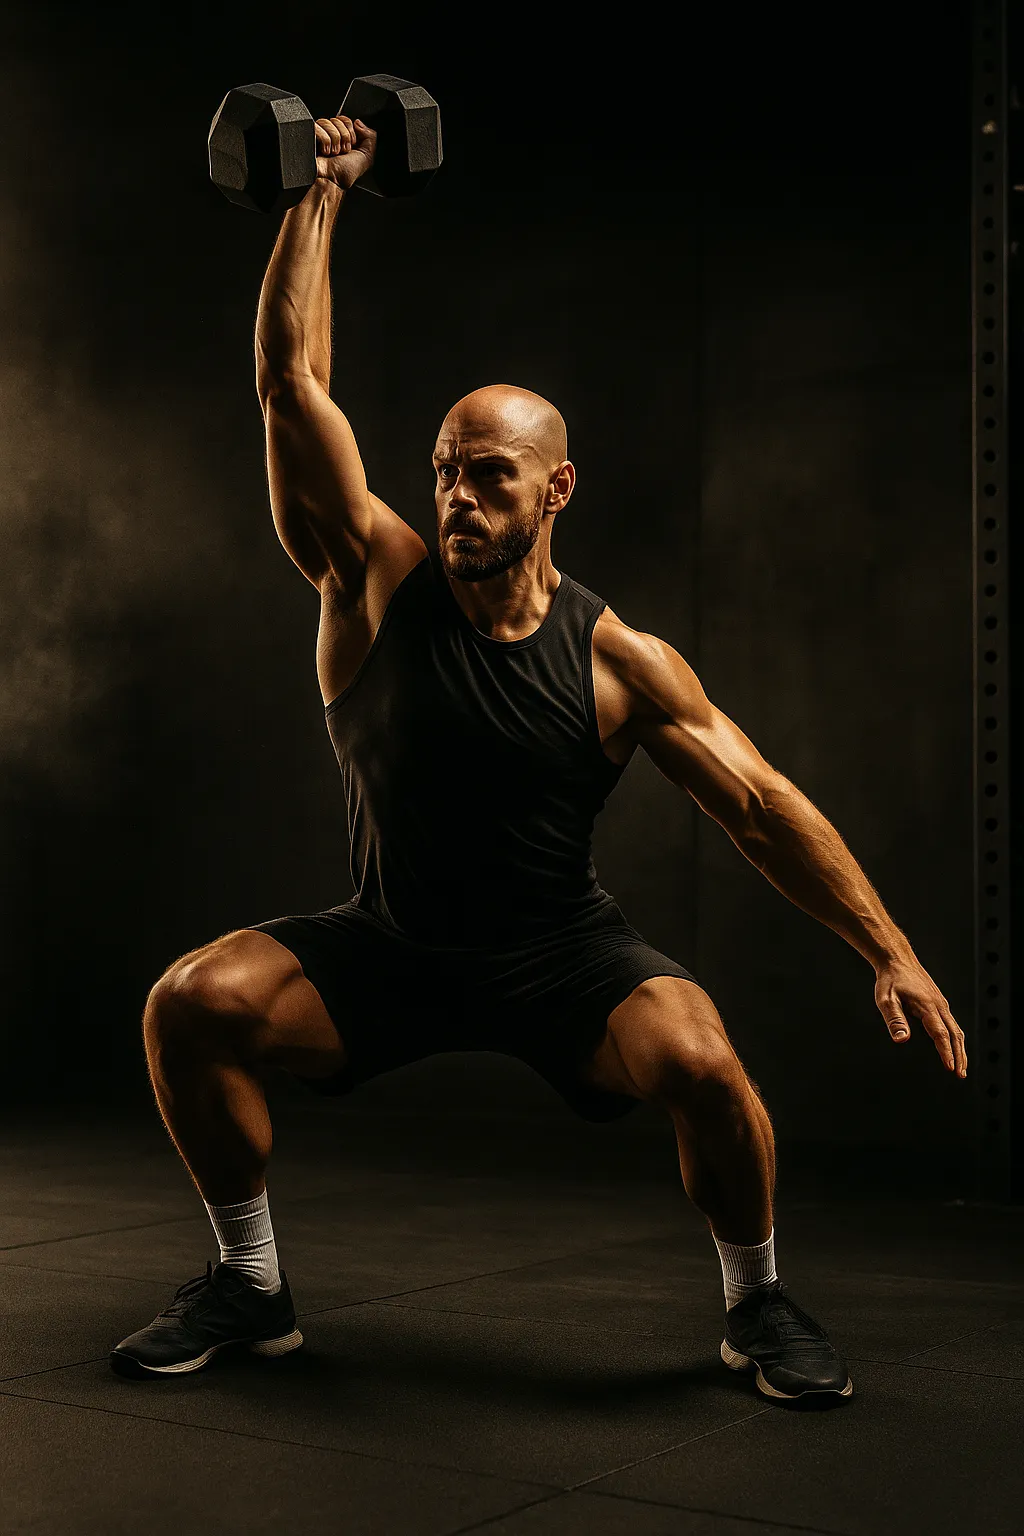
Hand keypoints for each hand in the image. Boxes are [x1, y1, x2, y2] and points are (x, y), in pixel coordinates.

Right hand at [314, 115, 375, 190]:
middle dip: (343, 136)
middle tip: (343, 152)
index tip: (352, 146)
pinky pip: (317, 127)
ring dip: (335, 139)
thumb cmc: (346, 174)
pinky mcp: (309, 137)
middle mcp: (332, 136)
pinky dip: (325, 141)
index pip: (346, 120)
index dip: (350, 130)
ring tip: (334, 154)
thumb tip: (358, 122)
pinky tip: (325, 152)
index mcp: (345, 138)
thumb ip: (370, 136)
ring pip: (327, 122)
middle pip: (337, 119)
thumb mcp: (367, 156)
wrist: (332, 182)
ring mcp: (319, 136)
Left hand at [874, 955, 966, 1076]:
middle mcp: (939, 1005)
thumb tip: (902, 1040)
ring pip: (956, 1029)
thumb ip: (894, 1019)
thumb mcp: (886, 1000)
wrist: (897, 959)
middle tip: (961, 1075)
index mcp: (927, 1006)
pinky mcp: (940, 1002)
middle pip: (955, 1034)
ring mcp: (941, 1003)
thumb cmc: (890, 980)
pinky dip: (956, 1039)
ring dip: (960, 1049)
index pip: (940, 1034)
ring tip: (961, 1067)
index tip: (950, 1068)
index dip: (946, 1053)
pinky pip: (952, 1023)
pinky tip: (954, 1047)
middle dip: (959, 1056)